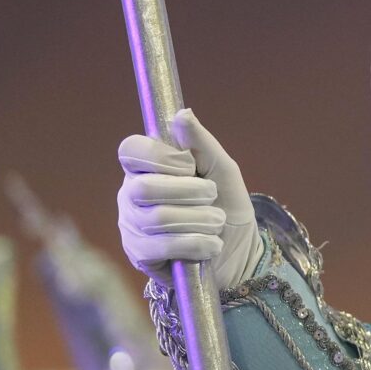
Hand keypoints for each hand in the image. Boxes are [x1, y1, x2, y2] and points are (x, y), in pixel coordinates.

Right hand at [116, 109, 259, 290]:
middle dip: (191, 193)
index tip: (189, 165)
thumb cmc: (226, 204)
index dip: (161, 156)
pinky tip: (210, 245)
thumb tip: (182, 114)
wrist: (239, 251)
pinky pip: (163, 246)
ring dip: (201, 220)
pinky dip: (197, 244)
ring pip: (158, 218)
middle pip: (144, 187)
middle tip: (212, 196)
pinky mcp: (139, 255)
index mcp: (146, 166)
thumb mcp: (222, 169)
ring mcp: (132, 225)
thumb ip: (201, 143)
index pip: (131, 150)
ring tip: (217, 222)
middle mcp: (131, 193)